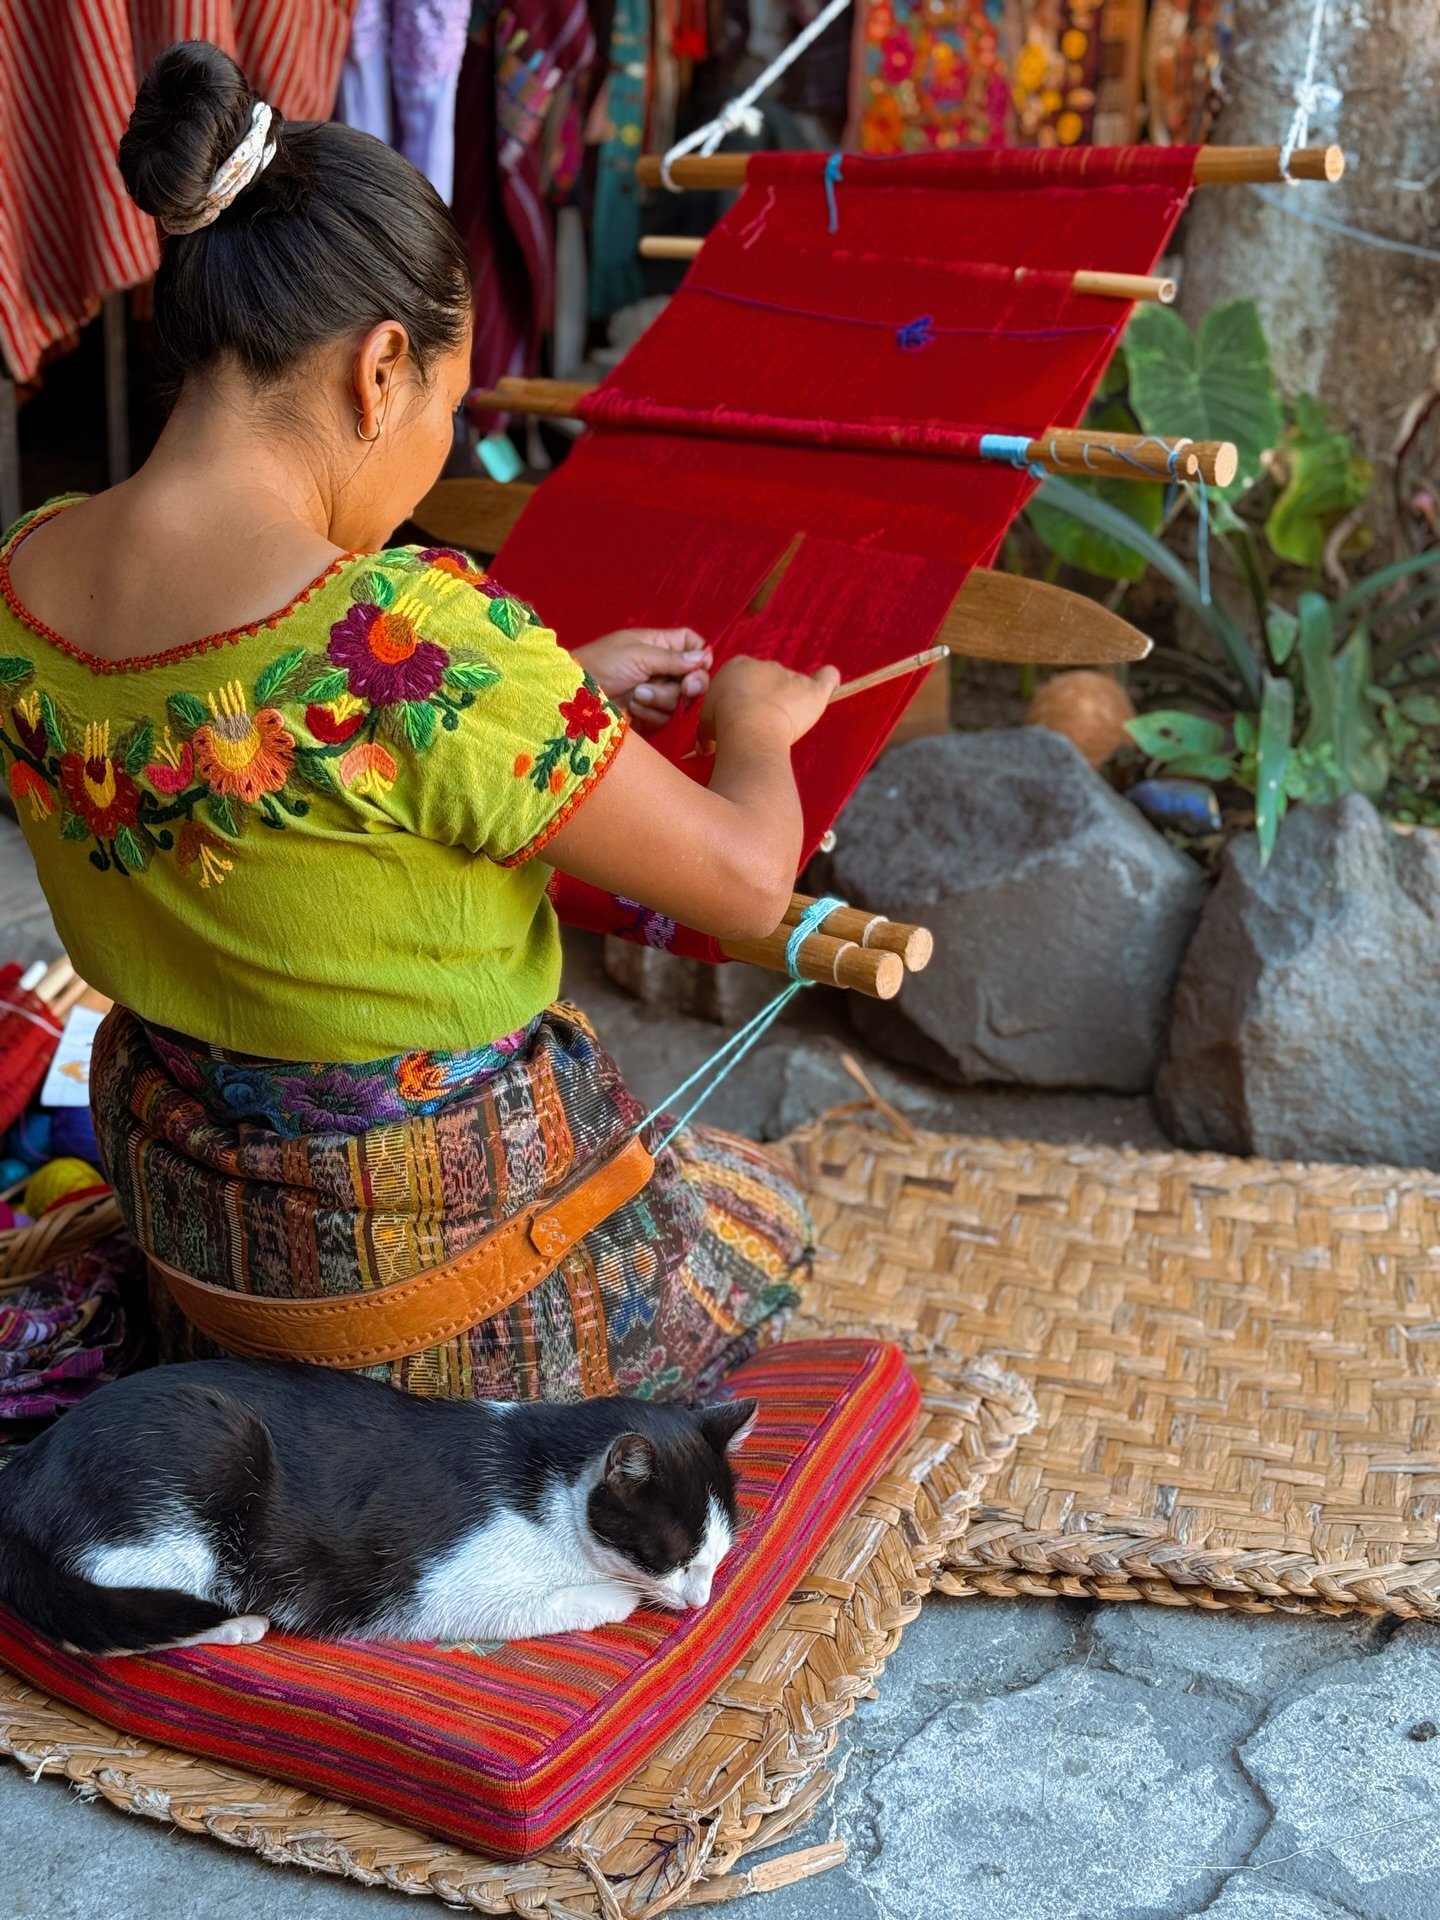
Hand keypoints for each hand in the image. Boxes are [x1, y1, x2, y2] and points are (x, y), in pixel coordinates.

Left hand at [573, 628, 712, 730]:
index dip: (700, 656)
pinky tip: (633, 709)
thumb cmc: (602, 664)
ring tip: (637, 694)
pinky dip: (651, 714)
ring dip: (660, 699)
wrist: (576, 697)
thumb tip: (704, 658)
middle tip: (685, 688)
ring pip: (680, 701)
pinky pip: (665, 718)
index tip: (698, 666)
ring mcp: (655, 693)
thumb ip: (672, 658)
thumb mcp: (638, 654)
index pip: (692, 645)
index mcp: (658, 645)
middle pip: (695, 677)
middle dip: (688, 685)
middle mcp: (660, 668)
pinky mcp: (648, 716)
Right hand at [699, 656, 839, 749]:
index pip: (743, 680)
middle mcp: (766, 665)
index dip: (742, 700)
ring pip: (794, 686)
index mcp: (737, 666)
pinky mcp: (813, 691)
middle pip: (770, 682)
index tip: (739, 718)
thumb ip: (709, 728)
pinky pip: (826, 678)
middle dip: (765, 702)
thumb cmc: (723, 724)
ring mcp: (792, 677)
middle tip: (759, 726)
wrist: (749, 725)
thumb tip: (705, 744)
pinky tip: (829, 680)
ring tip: (786, 723)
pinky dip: (829, 679)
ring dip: (791, 702)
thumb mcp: (706, 724)